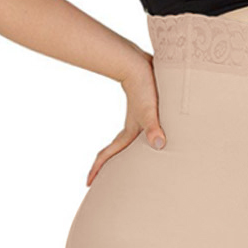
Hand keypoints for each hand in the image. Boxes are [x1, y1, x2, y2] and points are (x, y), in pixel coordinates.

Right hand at [86, 52, 166, 186]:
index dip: (98, 169)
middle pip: (116, 151)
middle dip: (108, 167)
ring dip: (123, 153)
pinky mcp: (145, 109)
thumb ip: (153, 127)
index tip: (88, 183)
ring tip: (126, 166)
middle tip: (103, 182)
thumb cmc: (145, 86)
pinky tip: (149, 140)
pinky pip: (140, 131)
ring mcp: (137, 118)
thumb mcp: (150, 110)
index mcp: (130, 132)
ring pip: (127, 141)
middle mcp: (131, 127)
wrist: (139, 64)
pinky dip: (141, 140)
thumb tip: (159, 145)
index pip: (109, 154)